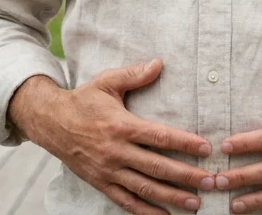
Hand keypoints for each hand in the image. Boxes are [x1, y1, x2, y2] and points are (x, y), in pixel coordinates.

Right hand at [9, 58, 214, 213]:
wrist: (50, 122)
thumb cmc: (82, 100)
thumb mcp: (107, 82)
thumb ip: (134, 75)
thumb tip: (159, 63)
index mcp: (121, 125)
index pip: (159, 136)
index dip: (184, 143)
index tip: (206, 148)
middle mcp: (116, 151)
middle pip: (157, 167)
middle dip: (187, 176)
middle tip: (212, 181)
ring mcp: (108, 170)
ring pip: (145, 188)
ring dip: (171, 197)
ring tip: (195, 203)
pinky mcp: (101, 183)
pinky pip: (125, 201)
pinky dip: (145, 212)